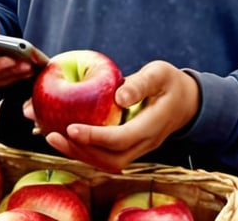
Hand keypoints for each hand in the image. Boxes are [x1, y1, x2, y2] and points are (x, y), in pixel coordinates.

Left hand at [26, 60, 199, 172]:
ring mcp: (137, 148)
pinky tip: (62, 135)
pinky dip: (82, 149)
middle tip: (52, 135)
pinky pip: (104, 155)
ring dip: (78, 153)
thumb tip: (119, 96)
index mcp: (151, 125)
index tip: (71, 127)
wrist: (187, 102)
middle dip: (79, 151)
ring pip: (106, 162)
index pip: (121, 139)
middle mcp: (144, 143)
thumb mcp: (160, 74)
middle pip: (110, 160)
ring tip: (50, 136)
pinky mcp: (128, 147)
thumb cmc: (170, 83)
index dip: (95, 137)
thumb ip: (141, 84)